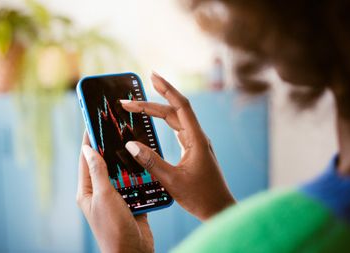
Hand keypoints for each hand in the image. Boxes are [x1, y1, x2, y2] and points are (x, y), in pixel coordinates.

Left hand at [76, 133, 153, 252]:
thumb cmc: (113, 228)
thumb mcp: (104, 196)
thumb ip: (98, 172)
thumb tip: (87, 149)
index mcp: (88, 191)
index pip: (86, 160)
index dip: (89, 140)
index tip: (93, 122)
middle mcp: (100, 193)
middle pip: (105, 164)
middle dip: (110, 147)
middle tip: (117, 128)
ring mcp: (116, 198)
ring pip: (121, 173)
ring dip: (127, 161)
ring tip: (132, 141)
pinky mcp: (131, 203)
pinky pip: (135, 183)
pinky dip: (140, 174)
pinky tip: (145, 163)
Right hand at [121, 72, 234, 220]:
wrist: (220, 210)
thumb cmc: (201, 197)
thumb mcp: (172, 181)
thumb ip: (151, 162)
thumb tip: (131, 144)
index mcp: (196, 140)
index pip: (180, 106)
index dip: (166, 89)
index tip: (152, 76)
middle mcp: (197, 137)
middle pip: (174, 112)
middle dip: (152, 103)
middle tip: (129, 100)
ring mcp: (196, 144)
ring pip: (175, 120)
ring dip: (157, 112)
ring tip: (138, 106)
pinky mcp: (193, 151)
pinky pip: (177, 130)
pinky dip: (163, 123)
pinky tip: (155, 122)